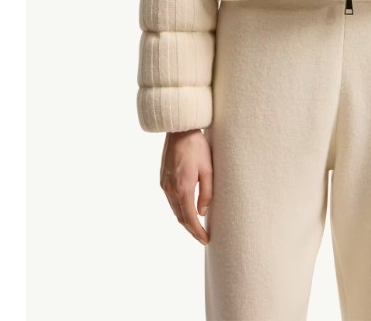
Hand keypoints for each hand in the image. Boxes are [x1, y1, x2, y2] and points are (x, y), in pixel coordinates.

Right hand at [161, 128, 212, 244]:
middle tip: (203, 237)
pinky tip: (187, 209)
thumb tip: (202, 213)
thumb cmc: (197, 147)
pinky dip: (179, 209)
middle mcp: (170, 189)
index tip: (206, 239)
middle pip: (180, 217)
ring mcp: (164, 185)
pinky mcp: (163, 180)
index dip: (197, 232)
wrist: (180, 131)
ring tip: (197, 226)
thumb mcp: (208, 169)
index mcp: (183, 188)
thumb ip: (207, 193)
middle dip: (191, 229)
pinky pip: (171, 200)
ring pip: (174, 210)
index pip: (190, 218)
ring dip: (185, 219)